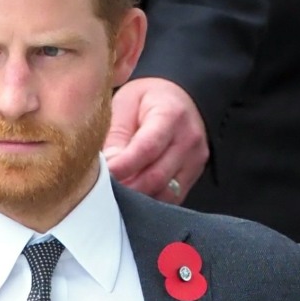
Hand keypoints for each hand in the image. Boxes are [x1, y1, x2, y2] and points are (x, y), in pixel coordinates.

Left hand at [103, 77, 208, 202]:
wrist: (179, 101)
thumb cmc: (148, 101)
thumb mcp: (126, 104)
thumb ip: (116, 134)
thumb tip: (108, 166)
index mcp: (171, 115)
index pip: (147, 149)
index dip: (124, 166)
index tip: (104, 175)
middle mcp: (189, 139)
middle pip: (156, 176)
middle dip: (128, 187)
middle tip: (105, 189)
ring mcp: (195, 160)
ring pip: (165, 193)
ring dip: (139, 197)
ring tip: (118, 192)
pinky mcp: (194, 176)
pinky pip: (172, 198)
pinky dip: (151, 200)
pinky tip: (135, 193)